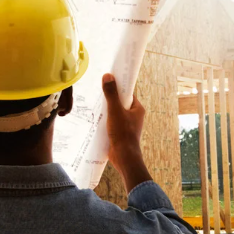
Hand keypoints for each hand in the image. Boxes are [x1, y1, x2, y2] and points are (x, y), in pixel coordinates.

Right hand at [102, 73, 151, 192]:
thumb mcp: (115, 110)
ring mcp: (128, 125)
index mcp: (138, 109)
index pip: (127, 94)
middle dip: (110, 100)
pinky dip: (105, 120)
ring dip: (106, 111)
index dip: (118, 88)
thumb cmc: (122, 133)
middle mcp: (134, 116)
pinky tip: (96, 120)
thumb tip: (107, 76)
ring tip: (95, 107)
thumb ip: (111, 94)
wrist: (124, 157)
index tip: (107, 84)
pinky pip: (112, 122)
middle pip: (120, 103)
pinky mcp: (121, 133)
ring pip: (115, 113)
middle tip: (98, 96)